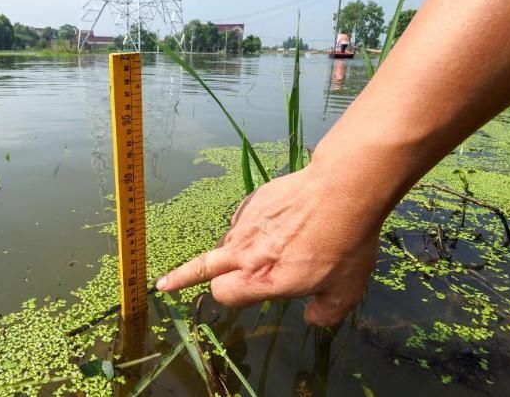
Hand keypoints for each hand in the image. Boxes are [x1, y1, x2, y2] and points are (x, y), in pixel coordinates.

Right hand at [155, 161, 385, 325]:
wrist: (341, 190)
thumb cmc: (344, 244)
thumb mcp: (345, 291)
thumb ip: (324, 314)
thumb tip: (312, 319)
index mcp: (260, 279)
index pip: (222, 295)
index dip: (227, 298)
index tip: (225, 298)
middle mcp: (245, 252)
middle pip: (201, 268)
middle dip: (180, 277)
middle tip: (164, 284)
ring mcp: (246, 222)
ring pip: (228, 242)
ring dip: (233, 250)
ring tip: (265, 247)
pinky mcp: (254, 200)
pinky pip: (243, 219)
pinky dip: (250, 225)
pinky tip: (276, 222)